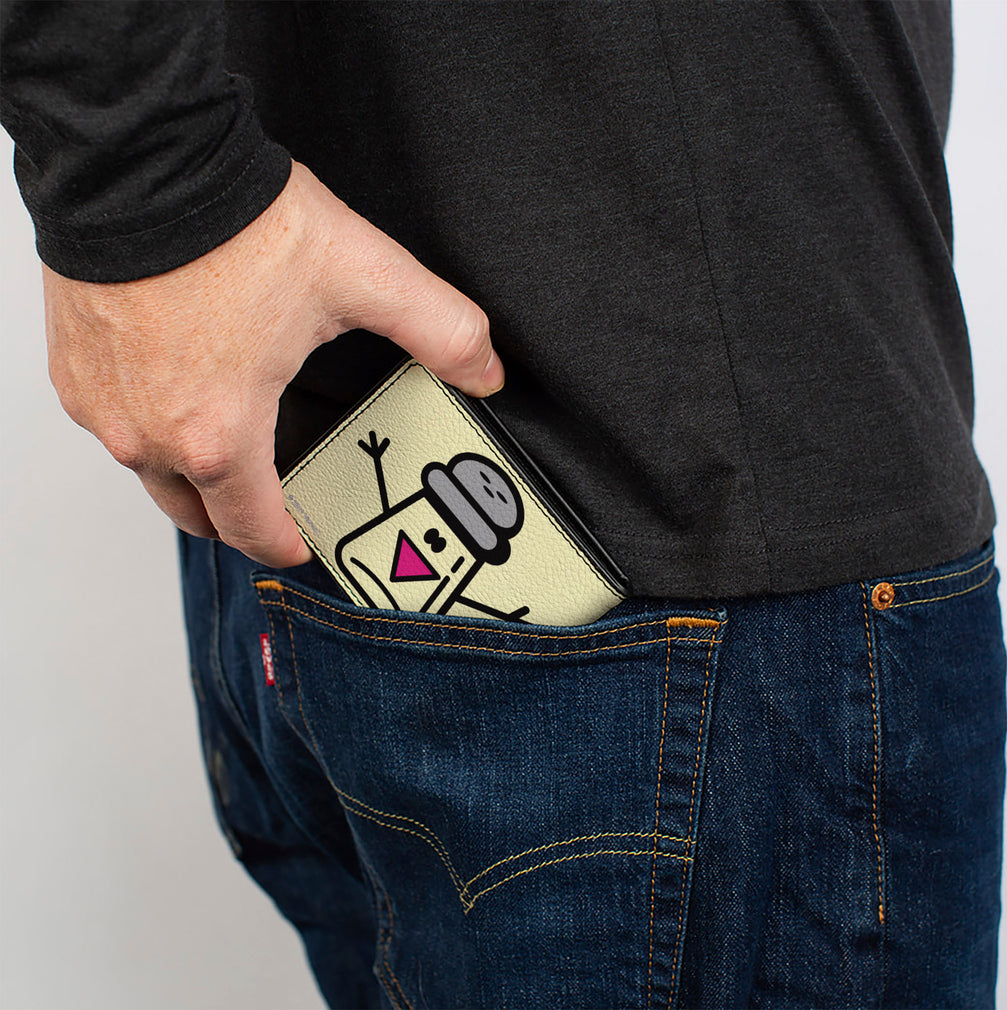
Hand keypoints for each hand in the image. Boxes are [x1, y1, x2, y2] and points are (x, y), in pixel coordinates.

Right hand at [43, 161, 503, 566]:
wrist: (138, 161)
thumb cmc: (234, 224)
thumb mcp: (364, 278)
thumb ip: (440, 331)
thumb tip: (486, 370)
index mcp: (220, 434)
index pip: (251, 530)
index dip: (284, 546)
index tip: (300, 543)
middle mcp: (149, 435)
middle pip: (194, 515)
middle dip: (237, 520)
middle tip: (271, 503)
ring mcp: (102, 406)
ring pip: (151, 473)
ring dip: (193, 473)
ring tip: (233, 443)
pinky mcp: (72, 372)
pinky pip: (115, 425)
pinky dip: (152, 425)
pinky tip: (183, 390)